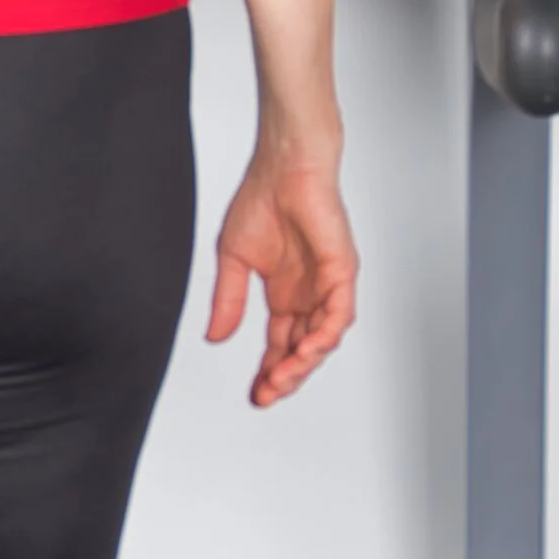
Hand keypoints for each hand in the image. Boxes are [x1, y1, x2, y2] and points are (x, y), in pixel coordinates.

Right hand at [209, 147, 357, 406]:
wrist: (284, 165)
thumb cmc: (263, 199)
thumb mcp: (234, 260)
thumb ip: (228, 300)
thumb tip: (216, 338)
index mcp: (285, 293)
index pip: (280, 344)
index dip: (269, 371)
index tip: (255, 393)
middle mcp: (308, 294)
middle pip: (302, 349)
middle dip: (285, 376)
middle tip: (266, 393)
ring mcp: (327, 285)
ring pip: (322, 338)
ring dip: (303, 362)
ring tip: (281, 379)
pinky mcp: (342, 272)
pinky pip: (339, 314)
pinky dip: (324, 336)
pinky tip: (307, 351)